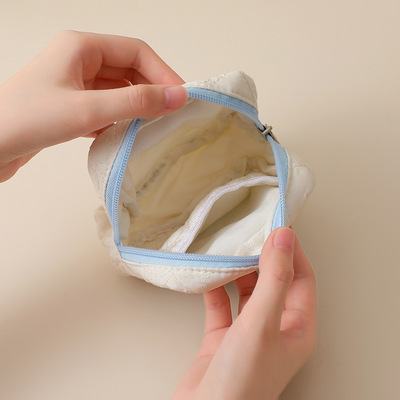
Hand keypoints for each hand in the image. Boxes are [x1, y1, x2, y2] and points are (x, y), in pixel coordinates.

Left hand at [0, 31, 186, 181]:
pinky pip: (106, 108)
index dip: (163, 73)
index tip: (181, 98)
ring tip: (153, 127)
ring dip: (136, 107)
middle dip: (151, 91)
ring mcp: (74, 84)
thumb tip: (178, 97)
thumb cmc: (29, 120)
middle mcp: (79, 61)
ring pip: (118, 91)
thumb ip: (136, 103)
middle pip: (129, 70)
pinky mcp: (70, 107)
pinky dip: (119, 120)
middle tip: (171, 115)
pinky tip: (125, 135)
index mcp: (82, 47)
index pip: (136, 52)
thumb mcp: (89, 110)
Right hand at [172, 227, 316, 399]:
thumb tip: (283, 238)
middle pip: (274, 282)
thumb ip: (274, 279)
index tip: (277, 225)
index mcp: (296, 329)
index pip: (302, 278)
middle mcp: (274, 330)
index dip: (292, 251)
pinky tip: (207, 275)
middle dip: (263, 257)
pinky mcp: (221, 338)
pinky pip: (221, 304)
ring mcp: (247, 334)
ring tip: (229, 249)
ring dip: (238, 271)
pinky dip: (214, 288)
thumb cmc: (241, 383)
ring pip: (247, 291)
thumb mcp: (262, 323)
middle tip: (249, 233)